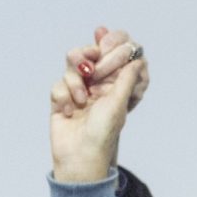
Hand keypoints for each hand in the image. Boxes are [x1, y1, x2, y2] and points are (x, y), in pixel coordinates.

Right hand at [48, 27, 147, 183]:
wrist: (79, 156)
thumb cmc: (103, 132)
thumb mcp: (118, 103)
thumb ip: (125, 79)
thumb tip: (138, 59)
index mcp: (116, 85)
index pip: (112, 56)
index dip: (108, 45)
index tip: (104, 41)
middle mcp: (98, 85)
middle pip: (87, 54)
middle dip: (86, 57)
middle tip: (89, 69)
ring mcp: (78, 91)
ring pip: (70, 67)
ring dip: (74, 82)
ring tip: (81, 101)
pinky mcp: (61, 99)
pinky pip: (58, 85)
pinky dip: (63, 97)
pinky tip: (69, 112)